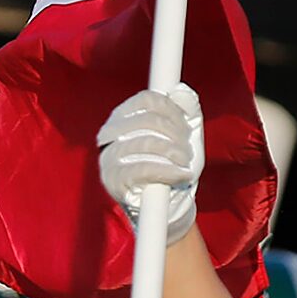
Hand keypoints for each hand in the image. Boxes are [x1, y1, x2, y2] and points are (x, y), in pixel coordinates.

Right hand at [97, 85, 202, 241]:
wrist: (170, 207)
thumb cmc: (175, 167)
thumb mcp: (187, 136)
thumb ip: (187, 111)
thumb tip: (181, 90)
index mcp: (125, 117)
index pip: (147, 100)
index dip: (172, 110)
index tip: (187, 127)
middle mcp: (111, 133)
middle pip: (148, 119)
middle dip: (176, 134)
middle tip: (187, 151)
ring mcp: (108, 156)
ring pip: (146, 142)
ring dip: (174, 153)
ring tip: (185, 164)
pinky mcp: (113, 179)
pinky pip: (142, 168)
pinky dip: (167, 170)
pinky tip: (181, 174)